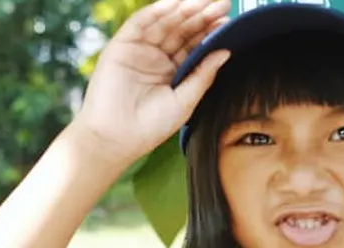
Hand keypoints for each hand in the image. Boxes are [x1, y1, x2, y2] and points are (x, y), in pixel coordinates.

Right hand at [73, 0, 231, 163]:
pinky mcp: (121, 46)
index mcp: (171, 71)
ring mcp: (138, 50)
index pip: (193, 44)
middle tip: (222, 5)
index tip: (227, 21)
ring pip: (164, 22)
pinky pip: (140, 23)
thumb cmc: (149, 127)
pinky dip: (156, 11)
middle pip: (181, 29)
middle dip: (201, 15)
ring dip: (183, 9)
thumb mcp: (184, 101)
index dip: (209, 31)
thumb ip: (203, 75)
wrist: (116, 138)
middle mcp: (155, 57)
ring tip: (204, 1)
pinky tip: (174, 4)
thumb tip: (225, 52)